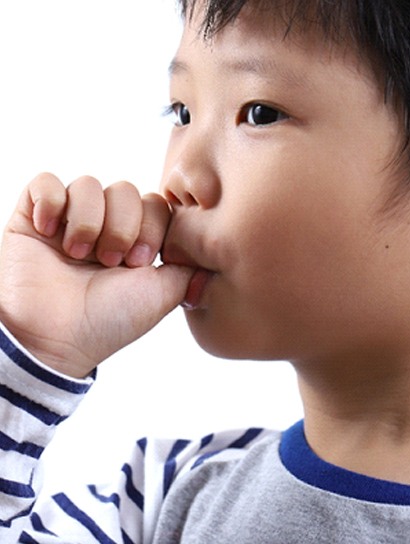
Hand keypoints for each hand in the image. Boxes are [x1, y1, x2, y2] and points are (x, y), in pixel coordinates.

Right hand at [0, 173, 192, 377]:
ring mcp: (69, 221)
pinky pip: (45, 182)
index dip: (153, 226)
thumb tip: (211, 252)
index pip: (156, 204)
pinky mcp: (33, 219)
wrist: (55, 340)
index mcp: (135, 242)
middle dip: (123, 226)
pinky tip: (49, 231)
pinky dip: (50, 201)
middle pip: (125, 189)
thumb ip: (189, 267)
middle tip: (111, 261)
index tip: (140, 263)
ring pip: (88, 184)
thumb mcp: (164, 294)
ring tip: (78, 255)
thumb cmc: (110, 321)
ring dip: (88, 221)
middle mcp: (104, 228)